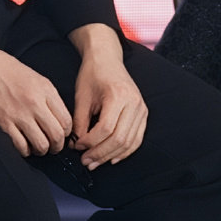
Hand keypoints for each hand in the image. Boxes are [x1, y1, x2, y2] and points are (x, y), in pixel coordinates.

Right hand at [0, 31, 71, 156]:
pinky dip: (25, 151)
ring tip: (38, 148)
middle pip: (57, 135)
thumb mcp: (36, 77)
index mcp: (45, 90)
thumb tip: (57, 117)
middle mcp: (35, 102)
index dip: (66, 132)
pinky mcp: (4, 122)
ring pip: (41, 144)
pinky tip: (23, 146)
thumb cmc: (6, 68)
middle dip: (57, 146)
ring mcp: (20, 114)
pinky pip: (21, 146)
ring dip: (42, 150)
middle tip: (53, 146)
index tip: (62, 134)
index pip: (66, 120)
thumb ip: (48, 96)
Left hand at [68, 24, 147, 169]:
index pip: (106, 129)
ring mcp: (141, 109)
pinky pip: (136, 139)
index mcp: (118, 95)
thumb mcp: (82, 96)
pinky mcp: (143, 114)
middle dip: (100, 153)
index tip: (77, 146)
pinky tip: (111, 158)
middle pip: (119, 138)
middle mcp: (133, 103)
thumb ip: (80, 122)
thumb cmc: (92, 74)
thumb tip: (77, 145)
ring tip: (95, 161)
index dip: (90, 142)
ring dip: (111, 156)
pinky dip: (124, 151)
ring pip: (129, 142)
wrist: (107, 59)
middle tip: (85, 161)